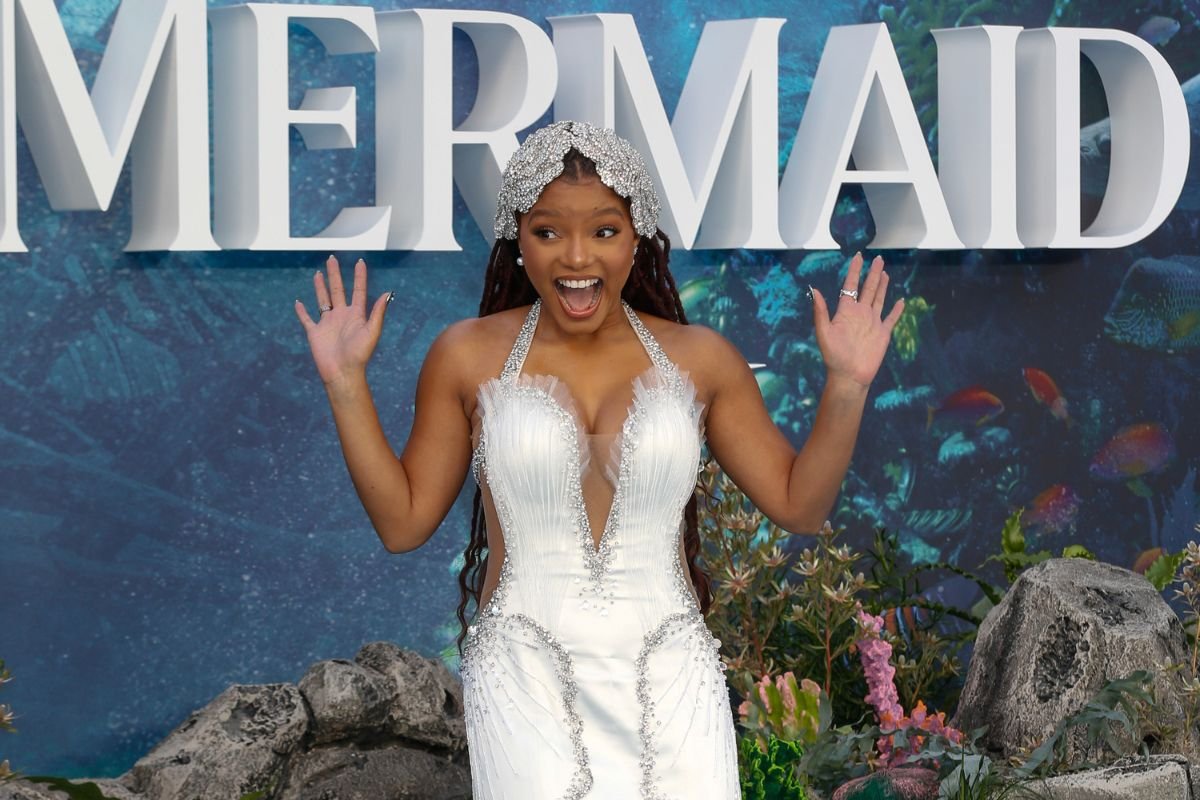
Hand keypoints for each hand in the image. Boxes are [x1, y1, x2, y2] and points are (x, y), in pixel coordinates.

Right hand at [294, 255, 392, 386]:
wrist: (343, 372)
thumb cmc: (359, 355)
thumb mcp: (372, 331)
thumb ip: (378, 312)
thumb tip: (388, 293)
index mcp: (356, 315)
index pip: (358, 290)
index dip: (359, 276)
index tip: (360, 261)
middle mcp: (341, 316)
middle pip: (338, 290)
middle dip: (335, 274)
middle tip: (332, 258)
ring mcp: (327, 323)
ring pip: (322, 299)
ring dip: (320, 287)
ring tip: (318, 273)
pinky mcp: (315, 332)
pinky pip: (307, 319)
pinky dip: (301, 311)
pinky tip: (298, 302)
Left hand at [809, 252, 904, 388]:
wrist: (849, 376)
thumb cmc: (834, 356)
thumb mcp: (824, 332)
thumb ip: (820, 311)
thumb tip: (814, 289)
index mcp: (846, 311)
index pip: (850, 285)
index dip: (855, 271)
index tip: (859, 256)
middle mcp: (860, 313)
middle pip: (868, 288)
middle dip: (873, 274)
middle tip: (878, 259)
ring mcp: (872, 322)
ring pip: (879, 299)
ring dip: (882, 286)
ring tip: (885, 273)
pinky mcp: (882, 333)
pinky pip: (891, 318)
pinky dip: (897, 310)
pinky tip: (900, 301)